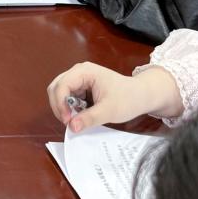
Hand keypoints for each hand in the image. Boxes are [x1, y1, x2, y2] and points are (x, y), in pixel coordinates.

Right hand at [47, 62, 183, 131]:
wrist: (142, 95)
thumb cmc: (128, 99)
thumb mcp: (109, 111)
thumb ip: (89, 118)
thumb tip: (71, 127)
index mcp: (84, 72)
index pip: (62, 86)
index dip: (60, 104)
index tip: (68, 121)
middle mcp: (78, 72)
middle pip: (56, 87)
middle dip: (58, 106)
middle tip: (68, 122)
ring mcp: (79, 79)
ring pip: (59, 92)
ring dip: (63, 107)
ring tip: (74, 119)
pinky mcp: (81, 87)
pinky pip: (67, 97)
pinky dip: (69, 107)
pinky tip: (79, 115)